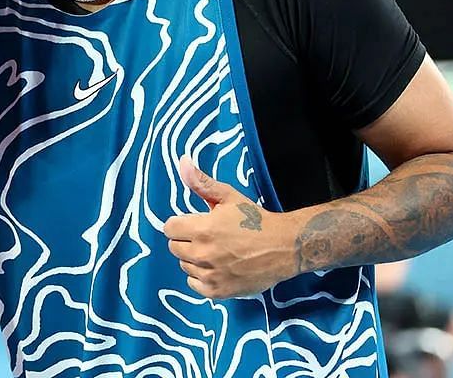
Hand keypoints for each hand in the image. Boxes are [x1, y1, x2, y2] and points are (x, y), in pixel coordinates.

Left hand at [161, 158, 295, 299]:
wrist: (284, 247)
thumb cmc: (255, 220)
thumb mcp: (229, 196)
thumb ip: (201, 182)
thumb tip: (182, 161)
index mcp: (202, 229)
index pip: (169, 228)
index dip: (180, 224)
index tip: (193, 224)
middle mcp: (203, 254)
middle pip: (175, 248)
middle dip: (187, 240)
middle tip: (208, 237)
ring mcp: (210, 275)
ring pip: (185, 266)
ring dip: (195, 259)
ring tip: (216, 252)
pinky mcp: (218, 291)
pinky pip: (195, 284)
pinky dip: (202, 277)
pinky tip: (217, 268)